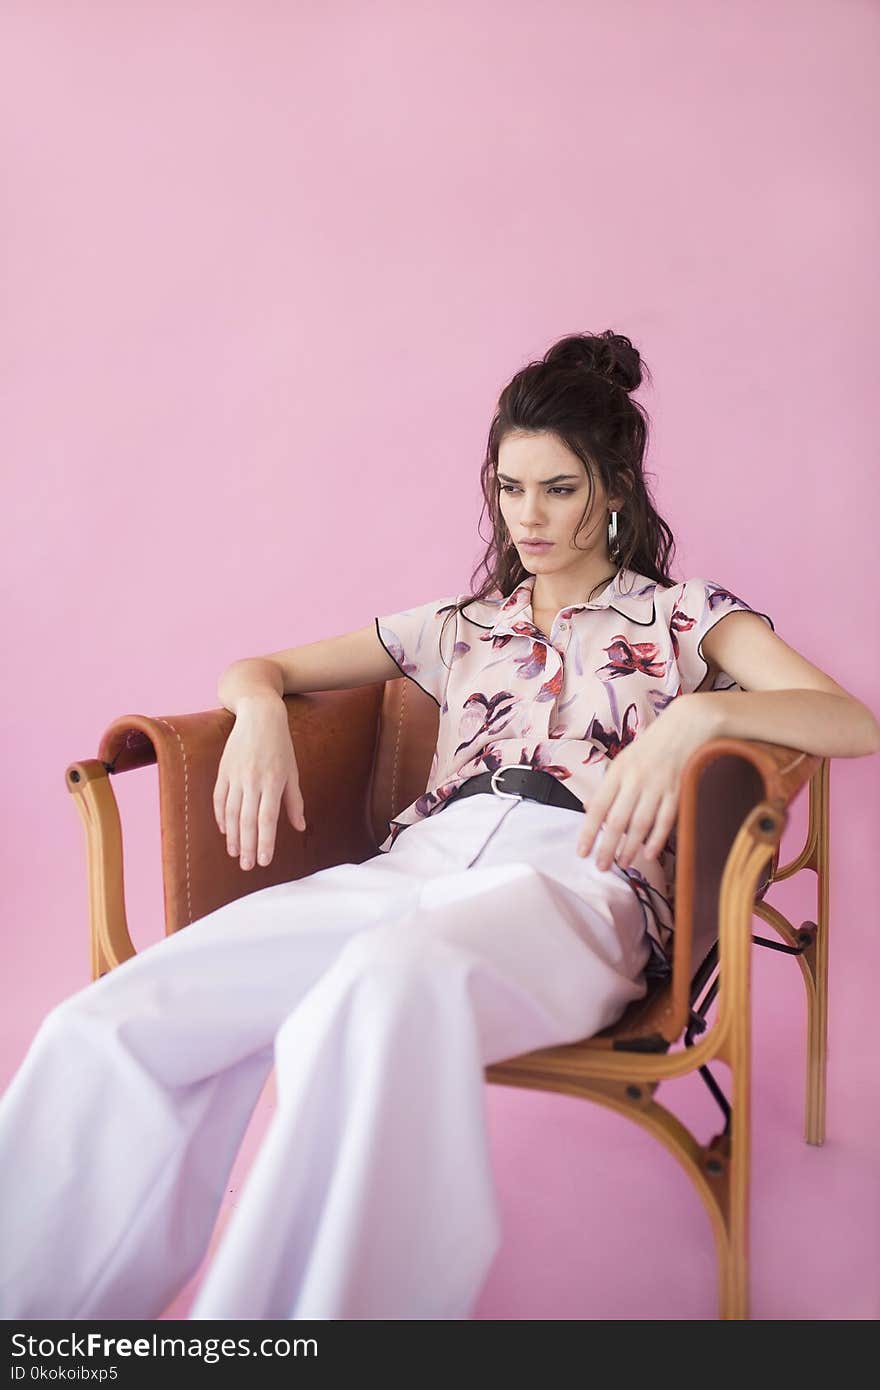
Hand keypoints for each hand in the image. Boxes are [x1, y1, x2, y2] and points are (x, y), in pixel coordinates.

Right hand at [213, 697, 306, 869]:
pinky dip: (220, 816)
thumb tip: (299, 827)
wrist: (259, 715)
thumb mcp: (292, 771)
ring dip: (233, 836)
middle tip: (247, 867)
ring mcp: (235, 776)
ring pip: (231, 813)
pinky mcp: (223, 771)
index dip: (265, 842)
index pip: (267, 819)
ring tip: (235, 854)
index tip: (264, 861)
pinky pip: (219, 799)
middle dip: (248, 846)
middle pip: (248, 820)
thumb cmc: (280, 745)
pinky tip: (224, 831)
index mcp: (273, 782)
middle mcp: (252, 781)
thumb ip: (294, 801)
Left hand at [577, 694, 716, 870]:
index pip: (598, 807)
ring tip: (623, 863)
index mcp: (619, 771)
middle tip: (602, 866)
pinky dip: (657, 839)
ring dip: (630, 847)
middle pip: (617, 821)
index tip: (582, 852)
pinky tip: (649, 854)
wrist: (687, 724)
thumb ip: (609, 785)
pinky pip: (666, 820)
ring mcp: (658, 786)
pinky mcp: (678, 791)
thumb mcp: (624, 759)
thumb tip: (590, 808)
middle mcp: (636, 779)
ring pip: (641, 824)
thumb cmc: (652, 745)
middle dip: (607, 847)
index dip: (589, 832)